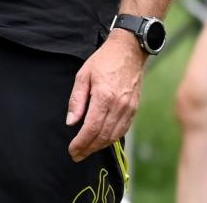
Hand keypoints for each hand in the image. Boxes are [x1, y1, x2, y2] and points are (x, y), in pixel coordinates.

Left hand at [66, 30, 145, 161]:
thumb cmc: (103, 61)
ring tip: (86, 150)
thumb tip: (71, 122)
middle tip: (76, 155)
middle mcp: (119, 106)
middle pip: (104, 136)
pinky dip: (112, 139)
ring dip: (100, 146)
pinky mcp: (134, 109)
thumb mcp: (82, 76)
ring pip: (114, 136)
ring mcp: (129, 109)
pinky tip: (102, 141)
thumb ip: (76, 100)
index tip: (72, 150)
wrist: (128, 52)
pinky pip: (123, 129)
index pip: (92, 128)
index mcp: (105, 97)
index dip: (81, 142)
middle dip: (89, 148)